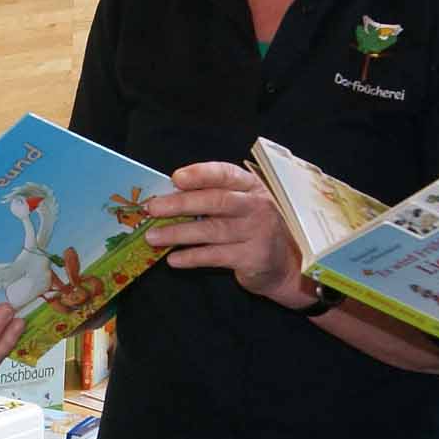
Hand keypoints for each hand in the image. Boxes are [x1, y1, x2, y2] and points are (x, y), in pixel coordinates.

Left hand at [143, 161, 315, 306]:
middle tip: (154, 208)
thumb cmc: (252, 230)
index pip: (226, 174)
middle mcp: (257, 205)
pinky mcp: (253, 257)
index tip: (175, 177)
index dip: (200, 174)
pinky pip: (216, 256)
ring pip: (212, 230)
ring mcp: (258, 232)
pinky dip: (192, 257)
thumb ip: (213, 198)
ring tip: (153, 237)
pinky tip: (174, 259)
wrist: (284, 265)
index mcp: (251, 186)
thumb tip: (168, 197)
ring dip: (178, 234)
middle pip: (216, 201)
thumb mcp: (240, 206)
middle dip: (181, 204)